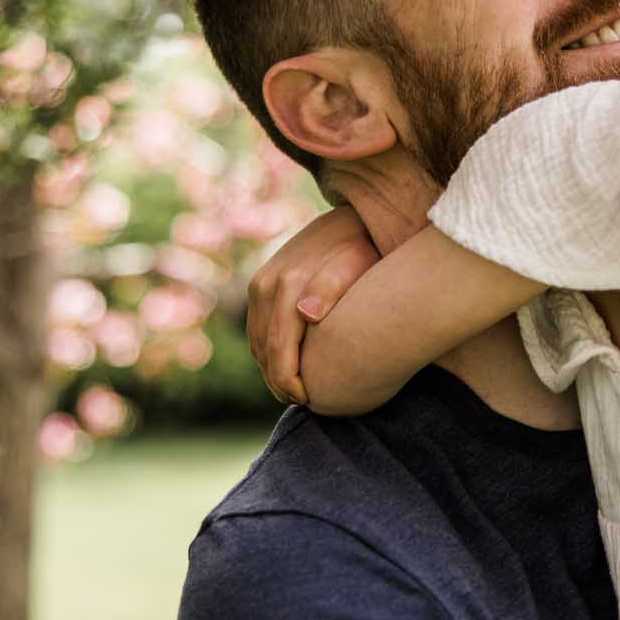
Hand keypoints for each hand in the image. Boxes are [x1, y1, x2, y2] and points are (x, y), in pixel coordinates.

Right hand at [246, 205, 379, 406]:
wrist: (349, 217)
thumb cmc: (362, 248)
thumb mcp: (356, 265)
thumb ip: (332, 288)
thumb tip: (306, 313)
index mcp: (286, 286)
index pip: (279, 351)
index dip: (291, 382)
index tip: (310, 400)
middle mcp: (265, 285)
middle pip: (263, 351)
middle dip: (279, 382)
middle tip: (302, 402)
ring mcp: (259, 283)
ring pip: (257, 342)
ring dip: (271, 369)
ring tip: (294, 389)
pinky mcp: (261, 283)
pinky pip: (258, 328)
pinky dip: (268, 351)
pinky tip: (287, 364)